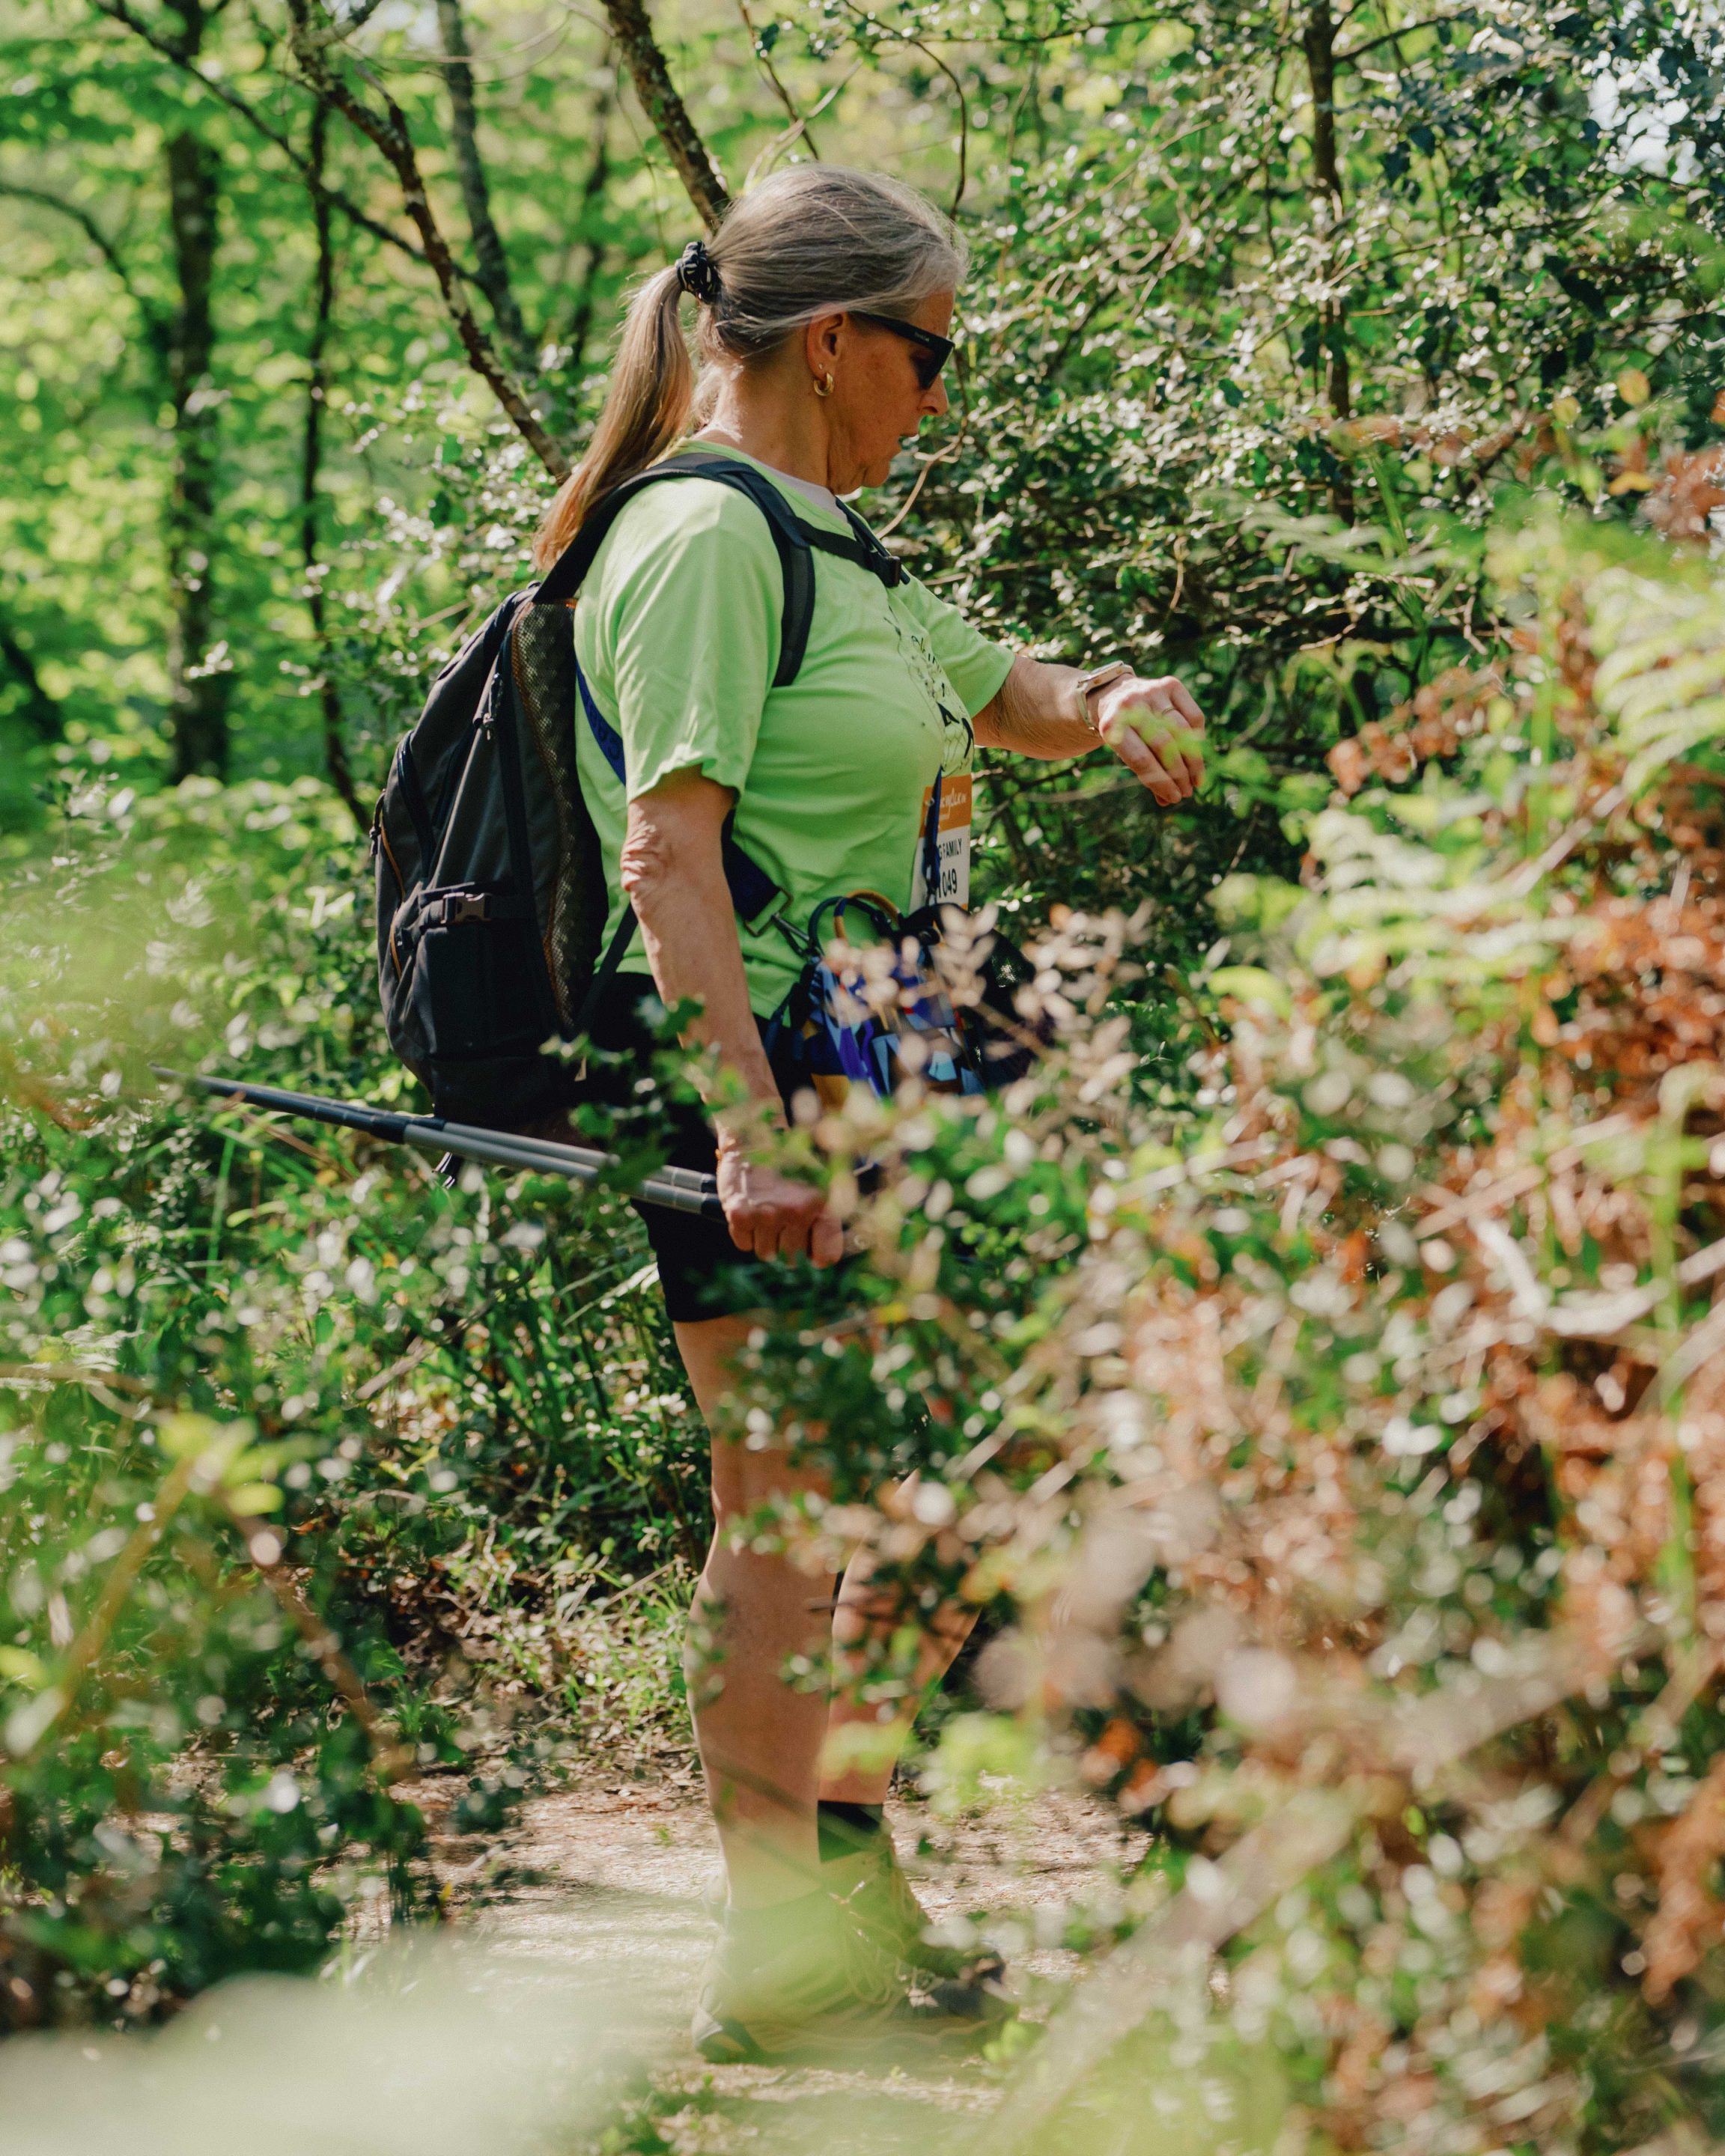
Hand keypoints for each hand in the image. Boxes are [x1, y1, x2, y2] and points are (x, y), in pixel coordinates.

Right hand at [715, 1132, 845, 1266]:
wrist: (754, 1139)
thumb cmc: (789, 1164)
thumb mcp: (819, 1184)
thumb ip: (825, 1219)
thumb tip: (820, 1260)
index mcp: (820, 1204)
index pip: (826, 1256)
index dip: (816, 1256)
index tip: (810, 1252)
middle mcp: (795, 1212)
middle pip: (791, 1258)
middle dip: (786, 1247)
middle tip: (782, 1227)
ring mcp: (766, 1215)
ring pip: (766, 1254)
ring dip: (765, 1241)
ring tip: (766, 1217)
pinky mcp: (740, 1215)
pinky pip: (744, 1245)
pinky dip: (746, 1235)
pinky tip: (751, 1213)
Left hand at [1092, 675, 1205, 804]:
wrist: (1118, 695)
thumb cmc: (1124, 733)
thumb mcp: (1124, 753)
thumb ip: (1145, 775)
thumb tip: (1167, 801)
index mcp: (1112, 726)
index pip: (1141, 759)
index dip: (1161, 781)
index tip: (1175, 797)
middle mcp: (1131, 705)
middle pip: (1164, 746)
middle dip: (1179, 773)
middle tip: (1187, 792)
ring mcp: (1152, 692)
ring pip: (1182, 731)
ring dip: (1193, 761)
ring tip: (1196, 780)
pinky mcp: (1171, 684)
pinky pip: (1193, 716)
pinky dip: (1198, 738)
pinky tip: (1197, 754)